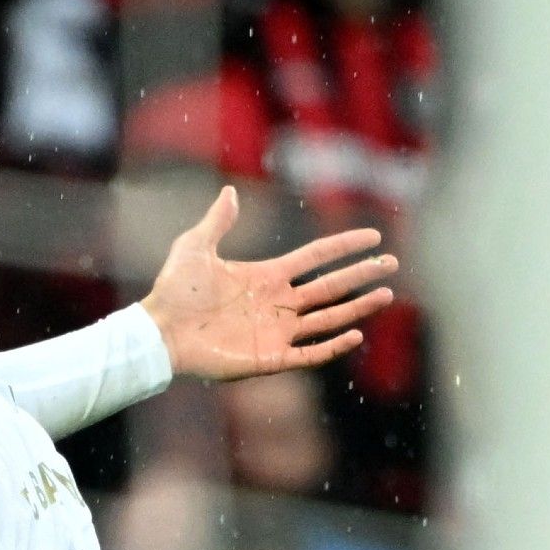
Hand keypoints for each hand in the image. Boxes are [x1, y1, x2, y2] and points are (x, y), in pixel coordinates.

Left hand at [140, 186, 396, 379]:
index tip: (372, 237)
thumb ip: (217, 221)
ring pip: (327, 318)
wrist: (158, 330)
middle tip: (392, 263)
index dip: (342, 247)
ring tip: (385, 295)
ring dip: (356, 308)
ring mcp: (276, 330)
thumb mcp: (195, 247)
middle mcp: (277, 303)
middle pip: (329, 287)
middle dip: (361, 275)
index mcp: (265, 276)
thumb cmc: (173, 290)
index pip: (314, 258)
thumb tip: (230, 192)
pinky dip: (332, 345)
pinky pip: (309, 353)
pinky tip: (354, 334)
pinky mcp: (269, 357)